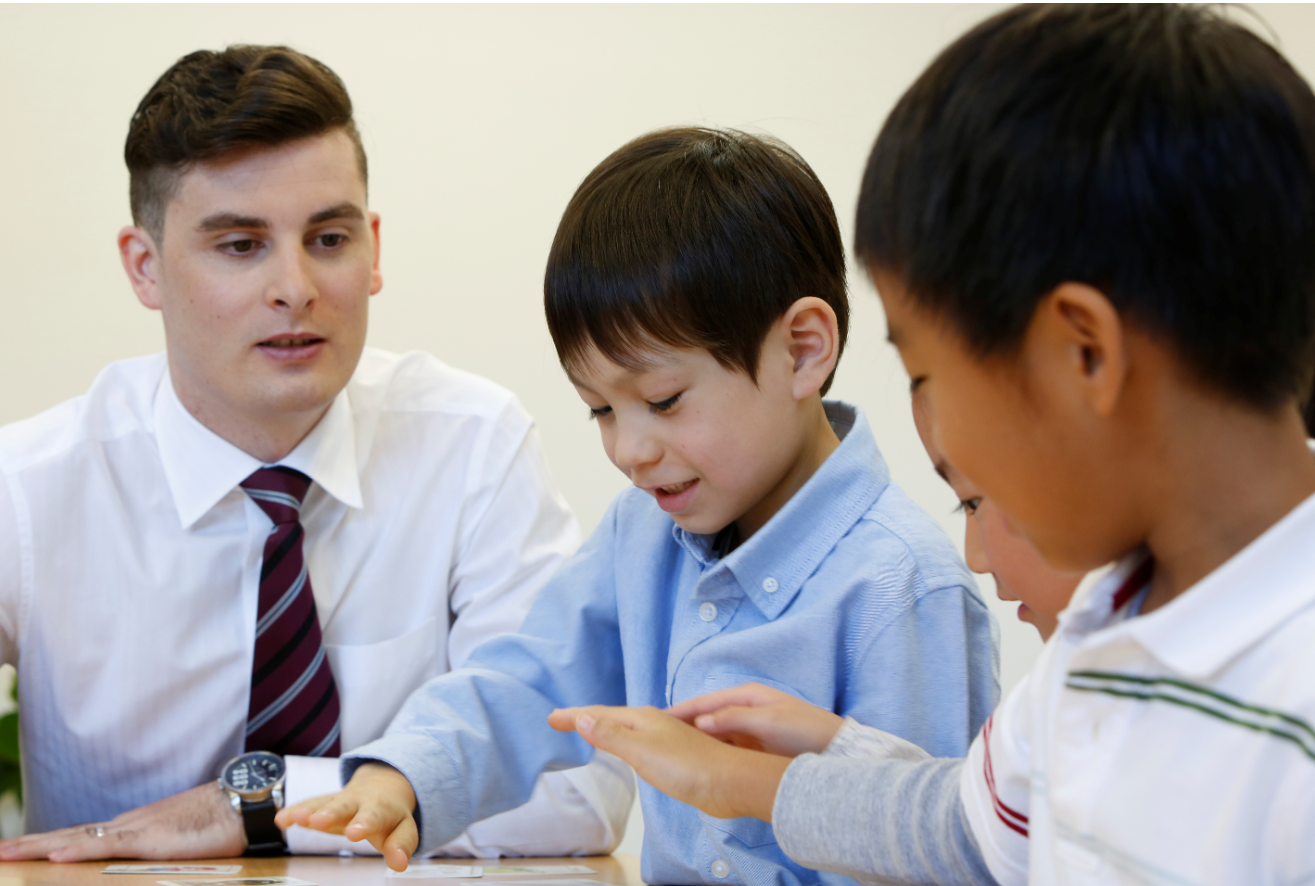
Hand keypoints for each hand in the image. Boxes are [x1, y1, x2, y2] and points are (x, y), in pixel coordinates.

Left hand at [0, 782, 244, 862]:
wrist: (247, 801)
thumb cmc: (220, 822)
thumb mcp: (181, 843)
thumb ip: (157, 853)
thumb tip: (147, 864)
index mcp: (131, 829)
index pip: (78, 838)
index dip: (44, 844)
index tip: (13, 850)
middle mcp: (126, 826)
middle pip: (67, 837)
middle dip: (27, 846)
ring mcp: (137, 830)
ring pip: (78, 839)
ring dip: (38, 847)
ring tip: (4, 853)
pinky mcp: (153, 839)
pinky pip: (110, 846)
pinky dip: (80, 850)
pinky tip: (56, 856)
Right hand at [275, 762, 416, 871]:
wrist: (383, 785)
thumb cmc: (391, 815)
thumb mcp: (402, 829)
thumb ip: (401, 845)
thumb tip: (400, 863)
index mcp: (382, 809)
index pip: (376, 817)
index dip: (366, 825)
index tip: (355, 833)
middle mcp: (360, 802)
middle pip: (345, 806)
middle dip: (332, 814)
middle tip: (319, 822)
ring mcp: (340, 801)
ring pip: (324, 803)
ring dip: (310, 811)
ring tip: (297, 818)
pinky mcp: (324, 803)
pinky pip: (309, 805)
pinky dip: (295, 812)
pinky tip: (282, 819)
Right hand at [549, 704, 788, 820]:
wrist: (729, 783)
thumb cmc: (689, 767)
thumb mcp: (643, 751)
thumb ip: (613, 735)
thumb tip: (584, 717)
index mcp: (644, 719)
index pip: (600, 714)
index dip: (575, 716)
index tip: (551, 717)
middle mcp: (654, 724)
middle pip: (612, 718)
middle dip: (586, 718)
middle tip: (561, 720)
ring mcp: (665, 739)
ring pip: (626, 729)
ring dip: (604, 729)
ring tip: (588, 730)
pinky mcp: (674, 757)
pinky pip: (638, 744)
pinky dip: (622, 743)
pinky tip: (627, 751)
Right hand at [666, 682, 843, 756]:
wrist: (835, 750)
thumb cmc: (805, 730)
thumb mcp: (769, 722)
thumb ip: (734, 719)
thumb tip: (700, 722)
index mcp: (746, 696)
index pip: (704, 702)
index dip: (680, 710)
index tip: (656, 719)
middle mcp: (744, 708)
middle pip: (705, 717)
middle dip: (682, 726)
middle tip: (655, 738)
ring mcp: (749, 728)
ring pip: (714, 733)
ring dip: (695, 740)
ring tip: (671, 752)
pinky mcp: (755, 746)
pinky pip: (725, 746)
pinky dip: (710, 751)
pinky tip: (698, 761)